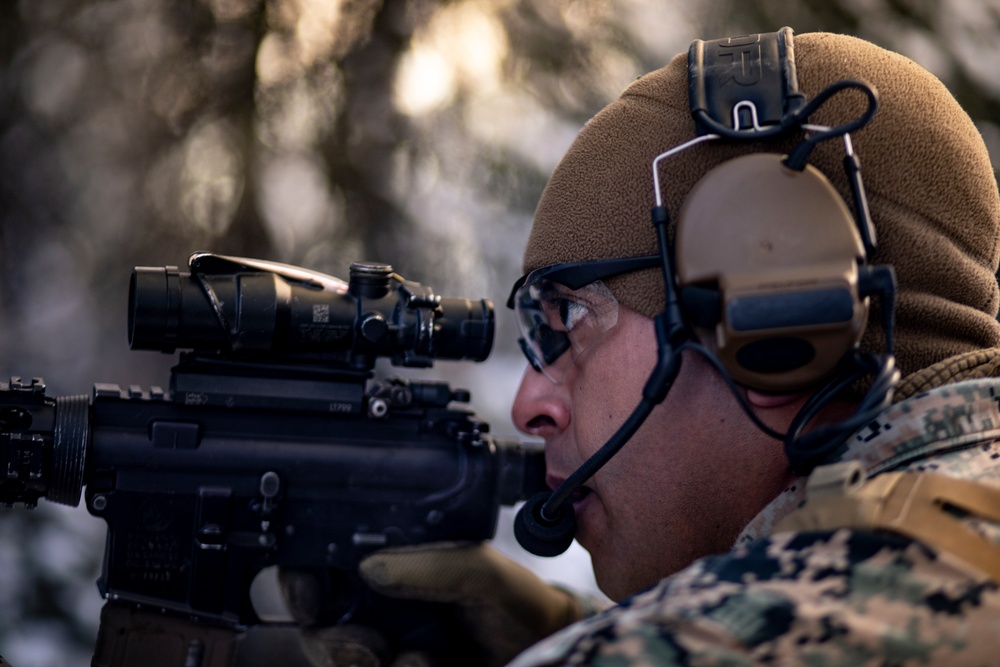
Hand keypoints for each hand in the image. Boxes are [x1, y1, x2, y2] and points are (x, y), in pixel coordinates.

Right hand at [281, 542, 587, 666]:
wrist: (547, 654)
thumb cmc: (517, 605)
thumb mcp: (482, 572)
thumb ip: (436, 563)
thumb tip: (372, 566)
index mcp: (394, 569)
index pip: (327, 570)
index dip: (304, 581)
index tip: (307, 595)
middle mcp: (383, 609)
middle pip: (319, 624)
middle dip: (329, 635)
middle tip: (363, 640)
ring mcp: (390, 647)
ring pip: (340, 658)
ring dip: (359, 657)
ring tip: (402, 654)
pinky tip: (427, 663)